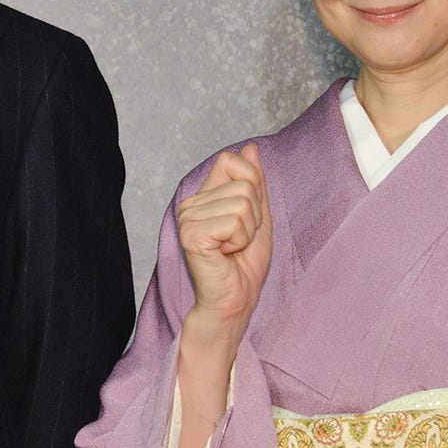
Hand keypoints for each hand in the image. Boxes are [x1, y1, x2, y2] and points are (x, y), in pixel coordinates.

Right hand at [177, 142, 272, 340]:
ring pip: (243, 204)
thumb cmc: (244, 265)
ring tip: (232, 249)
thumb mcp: (259, 217)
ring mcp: (188, 218)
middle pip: (244, 184)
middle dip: (255, 216)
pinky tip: (225, 254)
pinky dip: (240, 241)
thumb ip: (254, 182)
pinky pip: (234, 222)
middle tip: (238, 241)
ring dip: (248, 231)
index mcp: (203, 196)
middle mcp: (190, 203)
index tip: (246, 218)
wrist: (234, 301)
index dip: (251, 184)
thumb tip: (250, 147)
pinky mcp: (191, 234)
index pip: (230, 160)